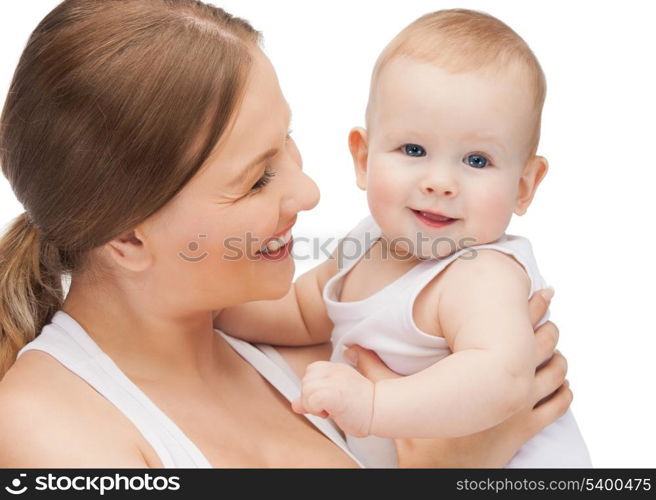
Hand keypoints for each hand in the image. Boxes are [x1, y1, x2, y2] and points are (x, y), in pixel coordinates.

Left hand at [291, 361, 374, 436]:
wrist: (382, 411)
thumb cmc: (363, 408)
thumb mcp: (337, 398)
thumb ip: (315, 397)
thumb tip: (295, 403)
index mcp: (336, 369)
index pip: (311, 372)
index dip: (315, 388)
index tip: (327, 401)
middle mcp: (334, 371)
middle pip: (305, 381)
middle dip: (312, 397)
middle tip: (330, 407)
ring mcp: (334, 381)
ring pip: (306, 390)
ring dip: (314, 405)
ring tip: (332, 411)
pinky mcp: (333, 394)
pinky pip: (311, 400)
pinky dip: (316, 409)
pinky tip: (330, 413)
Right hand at [345, 287, 571, 466]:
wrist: (445, 475)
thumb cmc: (426, 443)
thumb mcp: (399, 399)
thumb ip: (374, 371)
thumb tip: (350, 346)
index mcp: (481, 373)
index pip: (515, 329)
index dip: (528, 304)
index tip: (533, 287)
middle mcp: (511, 388)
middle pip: (544, 341)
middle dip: (542, 319)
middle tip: (543, 297)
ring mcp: (524, 409)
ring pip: (556, 367)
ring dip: (553, 348)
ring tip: (550, 330)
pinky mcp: (530, 429)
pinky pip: (560, 402)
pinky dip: (562, 385)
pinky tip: (557, 376)